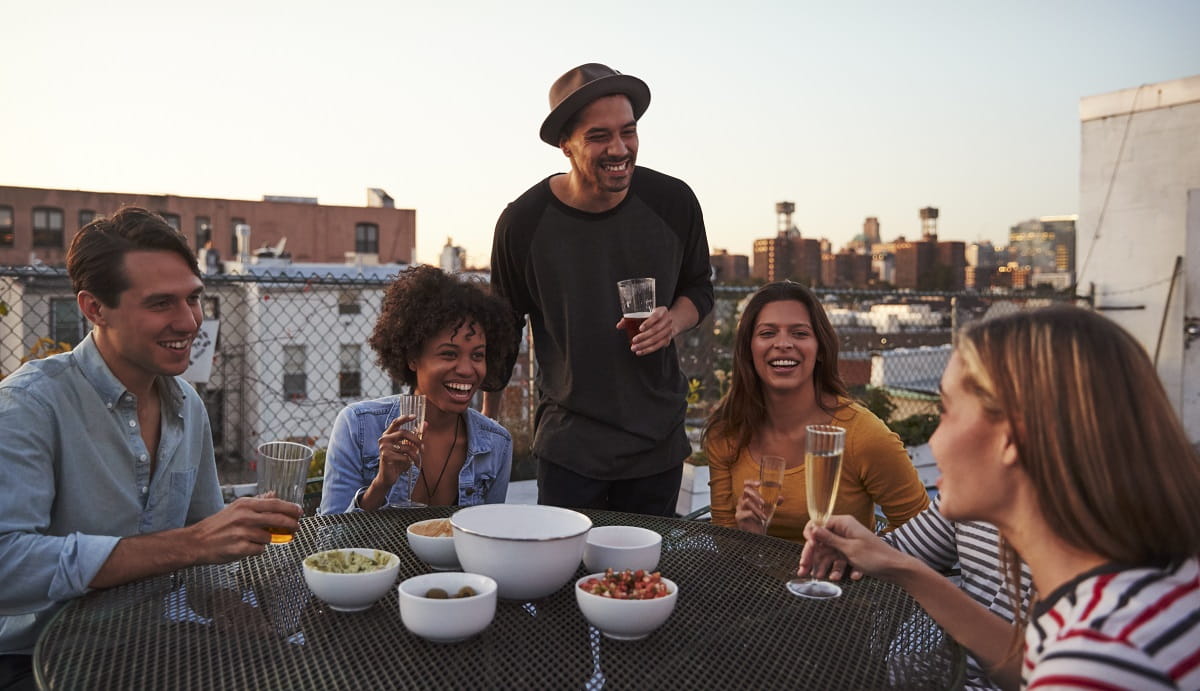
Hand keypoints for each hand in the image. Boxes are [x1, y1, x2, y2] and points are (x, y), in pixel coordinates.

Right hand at [185, 496, 301, 564]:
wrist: (196, 542)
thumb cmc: (217, 526)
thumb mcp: (236, 508)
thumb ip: (257, 502)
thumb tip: (273, 494)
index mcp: (245, 505)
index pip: (275, 504)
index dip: (290, 508)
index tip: (300, 511)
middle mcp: (245, 517)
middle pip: (278, 519)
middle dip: (291, 524)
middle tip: (296, 527)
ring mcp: (243, 533)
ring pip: (269, 537)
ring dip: (268, 540)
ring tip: (255, 539)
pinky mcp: (240, 548)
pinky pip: (260, 550)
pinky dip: (257, 550)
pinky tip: (247, 547)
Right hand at [375, 414, 423, 486]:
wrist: (388, 476)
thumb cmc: (398, 461)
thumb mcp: (408, 447)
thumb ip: (416, 436)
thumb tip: (426, 424)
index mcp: (388, 435)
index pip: (395, 422)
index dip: (404, 418)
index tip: (414, 416)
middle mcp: (384, 439)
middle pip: (404, 433)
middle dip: (417, 441)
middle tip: (423, 449)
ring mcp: (384, 447)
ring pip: (406, 447)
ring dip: (416, 455)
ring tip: (417, 460)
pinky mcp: (386, 456)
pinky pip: (404, 456)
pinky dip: (410, 461)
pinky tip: (410, 464)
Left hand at [618, 305, 674, 355]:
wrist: (667, 321)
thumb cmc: (652, 316)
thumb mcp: (645, 313)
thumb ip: (631, 318)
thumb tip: (619, 326)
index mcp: (661, 311)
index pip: (656, 316)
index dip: (648, 323)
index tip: (640, 328)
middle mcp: (667, 320)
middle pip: (656, 330)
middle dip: (644, 337)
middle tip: (634, 340)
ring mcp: (669, 330)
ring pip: (657, 339)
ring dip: (645, 345)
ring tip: (634, 348)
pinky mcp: (668, 339)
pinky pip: (658, 346)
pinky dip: (648, 350)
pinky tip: (640, 351)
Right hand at [734, 479, 775, 533]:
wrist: (756, 534)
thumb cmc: (760, 520)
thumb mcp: (768, 510)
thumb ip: (774, 503)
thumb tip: (781, 498)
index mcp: (748, 497)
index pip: (746, 485)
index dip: (751, 482)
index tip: (759, 484)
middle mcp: (742, 501)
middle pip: (746, 491)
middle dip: (756, 495)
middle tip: (764, 503)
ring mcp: (739, 509)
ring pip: (747, 501)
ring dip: (758, 509)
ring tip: (764, 516)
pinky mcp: (738, 517)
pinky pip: (747, 513)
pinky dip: (755, 516)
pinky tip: (759, 521)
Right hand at [796, 515, 898, 581]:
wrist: (896, 569)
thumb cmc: (875, 556)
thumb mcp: (849, 548)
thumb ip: (829, 538)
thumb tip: (812, 528)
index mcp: (843, 523)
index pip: (818, 525)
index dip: (810, 537)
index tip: (808, 550)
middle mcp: (843, 530)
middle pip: (820, 541)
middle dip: (812, 556)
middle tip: (803, 569)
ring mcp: (846, 542)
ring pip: (827, 552)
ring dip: (822, 565)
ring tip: (817, 577)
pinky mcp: (850, 553)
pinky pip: (837, 559)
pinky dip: (834, 568)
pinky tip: (835, 577)